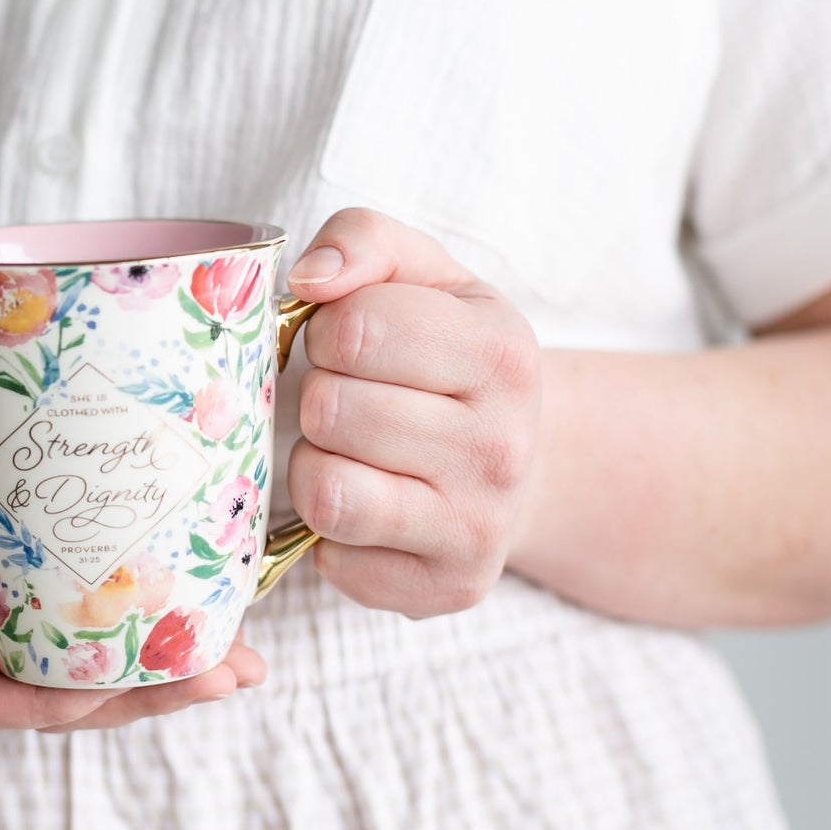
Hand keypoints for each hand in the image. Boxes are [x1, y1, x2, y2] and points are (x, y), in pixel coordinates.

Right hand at [0, 345, 266, 730]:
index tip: (108, 691)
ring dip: (167, 667)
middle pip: (58, 693)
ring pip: (93, 660)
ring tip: (243, 658)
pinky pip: (102, 605)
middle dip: (142, 697)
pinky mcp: (48, 558)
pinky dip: (158, 611)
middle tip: (225, 676)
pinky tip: (219, 596)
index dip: (45, 708)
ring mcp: (15, 594)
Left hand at [284, 210, 540, 616]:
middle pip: (332, 410)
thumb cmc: (450, 358)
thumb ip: (363, 241)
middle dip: (321, 397)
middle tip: (352, 401)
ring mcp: (480, 526)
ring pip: (326, 492)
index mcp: (503, 351)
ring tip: (348, 453)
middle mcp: (503, 446)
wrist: (522, 461)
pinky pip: (334, 563)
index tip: (353, 342)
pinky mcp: (447, 588)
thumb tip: (308, 279)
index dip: (330, 330)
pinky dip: (328, 536)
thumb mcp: (423, 277)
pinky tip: (367, 507)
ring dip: (314, 466)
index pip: (356, 327)